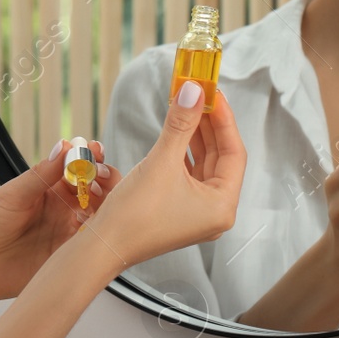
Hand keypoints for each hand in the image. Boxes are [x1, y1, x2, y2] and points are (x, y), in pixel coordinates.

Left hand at [0, 137, 122, 309]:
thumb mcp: (10, 196)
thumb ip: (40, 175)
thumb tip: (64, 147)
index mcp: (45, 189)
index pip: (75, 169)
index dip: (88, 159)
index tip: (95, 151)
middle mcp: (59, 210)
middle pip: (94, 191)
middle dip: (103, 179)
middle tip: (102, 174)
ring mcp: (65, 233)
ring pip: (98, 215)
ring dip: (106, 203)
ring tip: (102, 196)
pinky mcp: (67, 257)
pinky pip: (91, 243)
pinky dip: (101, 232)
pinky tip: (100, 223)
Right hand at [88, 81, 246, 270]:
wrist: (104, 246)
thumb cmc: (134, 215)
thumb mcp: (161, 162)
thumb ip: (180, 124)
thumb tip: (193, 91)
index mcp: (222, 206)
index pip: (234, 153)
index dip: (224, 119)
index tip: (213, 94)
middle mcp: (215, 212)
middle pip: (220, 158)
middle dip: (209, 125)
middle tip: (199, 96)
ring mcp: (197, 213)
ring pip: (204, 166)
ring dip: (196, 137)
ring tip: (187, 108)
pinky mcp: (180, 211)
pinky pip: (189, 176)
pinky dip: (184, 153)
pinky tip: (177, 133)